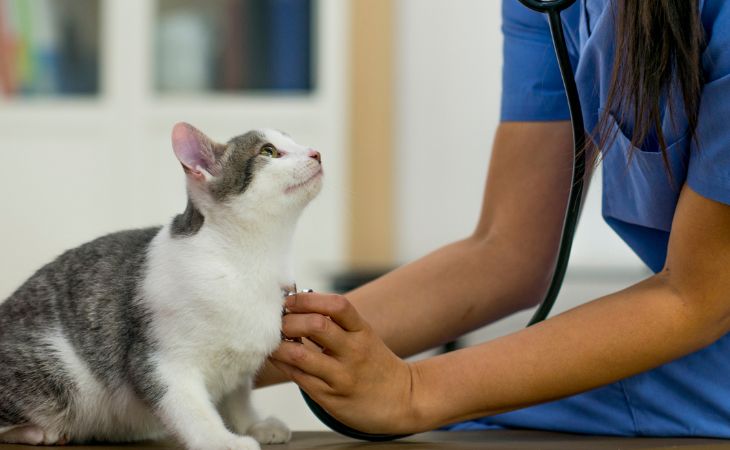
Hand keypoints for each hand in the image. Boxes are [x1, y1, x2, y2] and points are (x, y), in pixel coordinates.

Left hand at [270, 292, 419, 434]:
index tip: (289, 300)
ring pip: (301, 355)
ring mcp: (342, 376)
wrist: (403, 400)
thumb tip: (296, 305)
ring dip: (279, 345)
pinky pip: (299, 378)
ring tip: (271, 340)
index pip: (337, 305)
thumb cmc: (375, 364)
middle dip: (289, 321)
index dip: (308, 299)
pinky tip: (277, 357)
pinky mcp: (330, 398)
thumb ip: (336, 323)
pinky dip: (282, 364)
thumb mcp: (363, 336)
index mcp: (362, 331)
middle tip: (276, 322)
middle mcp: (354, 352)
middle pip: (316, 326)